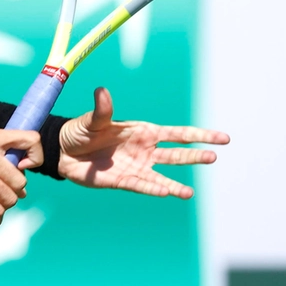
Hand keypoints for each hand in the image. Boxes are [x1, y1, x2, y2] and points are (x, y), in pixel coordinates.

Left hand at [58, 87, 228, 197]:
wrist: (63, 151)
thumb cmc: (79, 130)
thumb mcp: (92, 120)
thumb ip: (102, 109)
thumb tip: (102, 92)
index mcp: (143, 132)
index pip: (178, 133)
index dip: (200, 135)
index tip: (223, 138)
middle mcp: (144, 150)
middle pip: (176, 154)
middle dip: (195, 156)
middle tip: (214, 157)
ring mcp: (135, 167)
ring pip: (161, 176)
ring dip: (175, 184)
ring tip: (189, 192)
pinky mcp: (123, 181)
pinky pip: (142, 186)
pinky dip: (153, 190)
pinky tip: (167, 193)